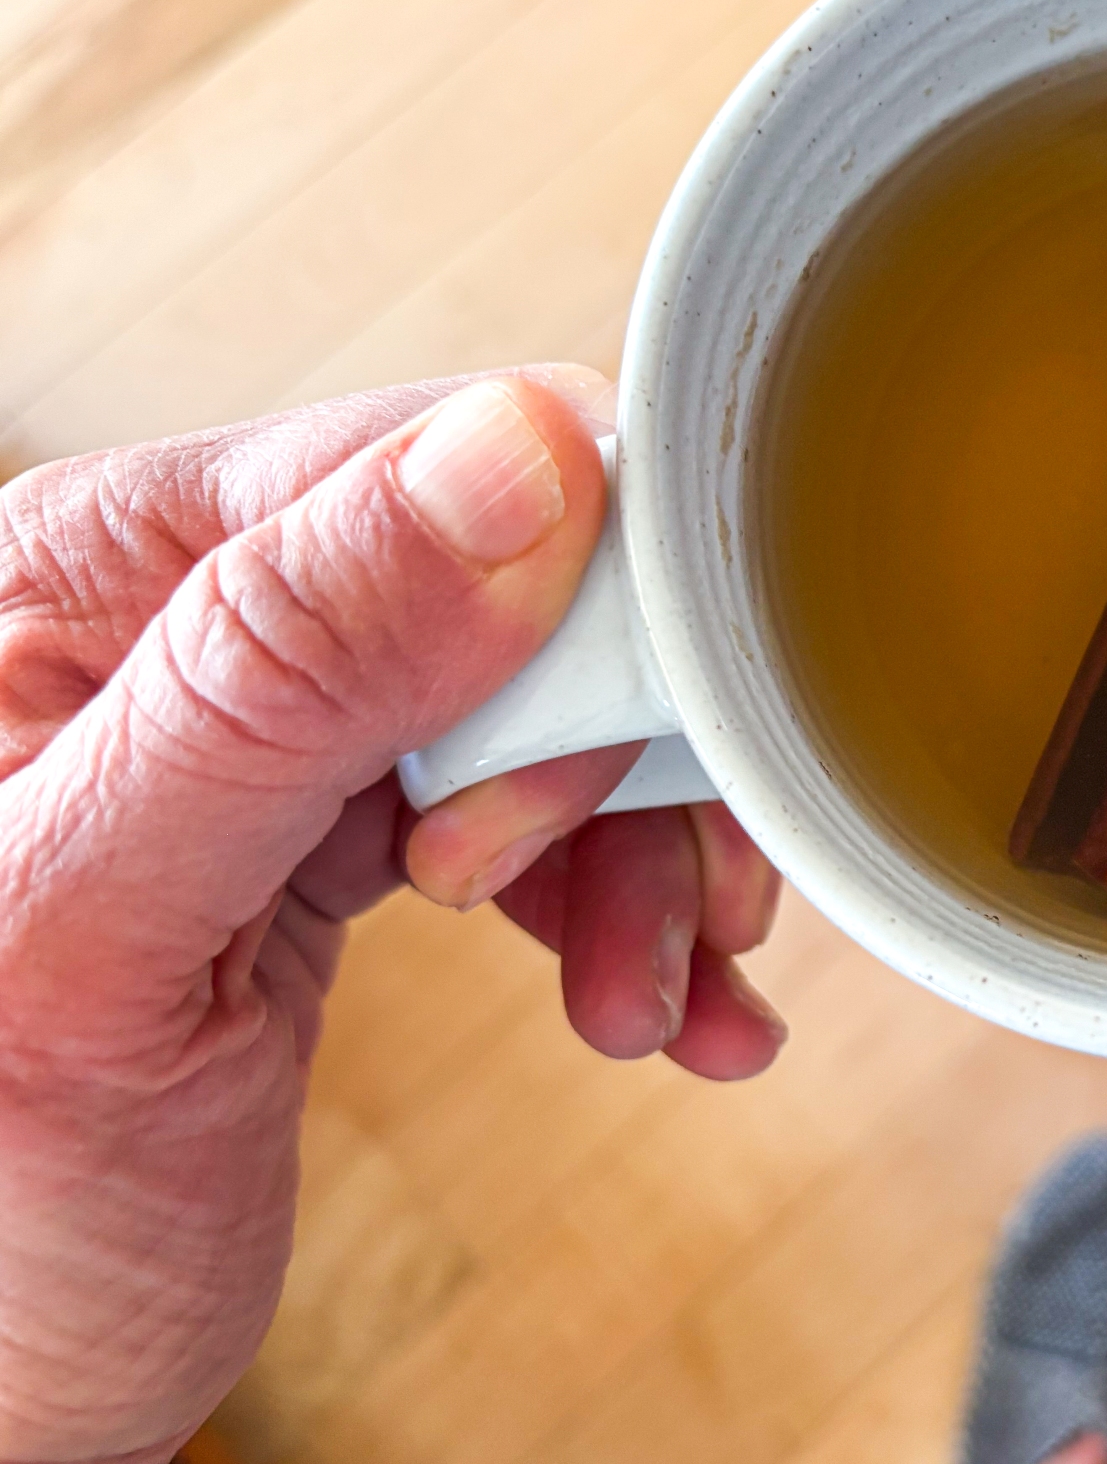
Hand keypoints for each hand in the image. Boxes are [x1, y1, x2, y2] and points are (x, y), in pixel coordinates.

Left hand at [0, 372, 783, 1463]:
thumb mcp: (95, 927)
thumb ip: (282, 678)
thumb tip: (515, 459)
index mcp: (88, 573)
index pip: (411, 466)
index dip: (567, 598)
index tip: (610, 762)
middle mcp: (188, 620)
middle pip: (518, 586)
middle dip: (613, 758)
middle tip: (621, 916)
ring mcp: (274, 731)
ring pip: (553, 706)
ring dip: (643, 855)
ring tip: (656, 998)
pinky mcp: (338, 832)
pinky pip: (533, 815)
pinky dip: (621, 909)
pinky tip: (661, 1004)